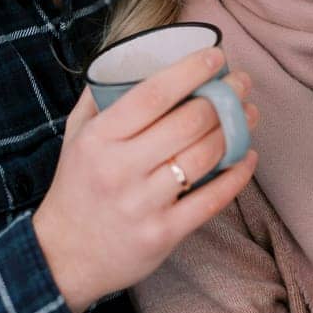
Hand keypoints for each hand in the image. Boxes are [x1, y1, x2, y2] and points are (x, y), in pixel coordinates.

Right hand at [31, 48, 258, 312]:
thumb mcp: (76, 136)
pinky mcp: (163, 234)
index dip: (190, 71)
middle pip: (187, 123)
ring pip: (204, 158)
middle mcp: (119, 169)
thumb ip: (99, 97)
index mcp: (99, 139)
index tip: (216, 56)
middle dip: (224, 97)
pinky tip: (248, 156)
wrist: (64, 257)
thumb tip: (132, 58)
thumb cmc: (76, 186)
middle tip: (240, 84)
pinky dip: (237, 175)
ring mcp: (142, 204)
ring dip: (236, 130)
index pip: (152, 95)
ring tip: (248, 114)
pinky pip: (211, 199)